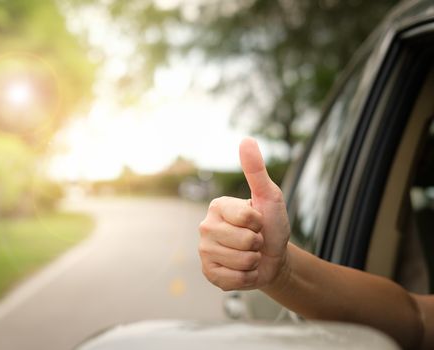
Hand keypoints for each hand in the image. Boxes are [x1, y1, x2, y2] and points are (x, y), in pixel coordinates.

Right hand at [198, 137, 290, 290]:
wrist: (274, 257)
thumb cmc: (271, 224)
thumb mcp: (268, 196)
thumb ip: (256, 170)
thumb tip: (246, 140)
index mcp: (217, 206)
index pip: (246, 218)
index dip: (260, 222)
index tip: (258, 222)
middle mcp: (205, 227)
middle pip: (244, 241)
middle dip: (258, 244)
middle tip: (255, 241)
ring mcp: (204, 251)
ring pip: (240, 261)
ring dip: (253, 261)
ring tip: (250, 255)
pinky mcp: (208, 273)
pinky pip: (233, 280)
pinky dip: (246, 278)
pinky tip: (243, 270)